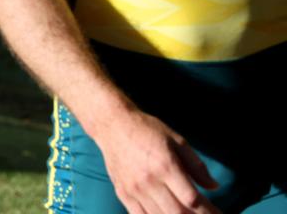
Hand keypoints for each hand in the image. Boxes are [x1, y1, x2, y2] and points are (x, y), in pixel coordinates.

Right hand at [96, 108, 220, 213]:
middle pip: (178, 212)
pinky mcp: (123, 193)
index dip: (209, 211)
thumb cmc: (147, 130)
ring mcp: (134, 189)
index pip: (192, 199)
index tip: (218, 213)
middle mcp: (149, 181)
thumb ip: (196, 165)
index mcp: (165, 165)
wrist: (112, 125)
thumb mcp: (177, 141)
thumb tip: (214, 186)